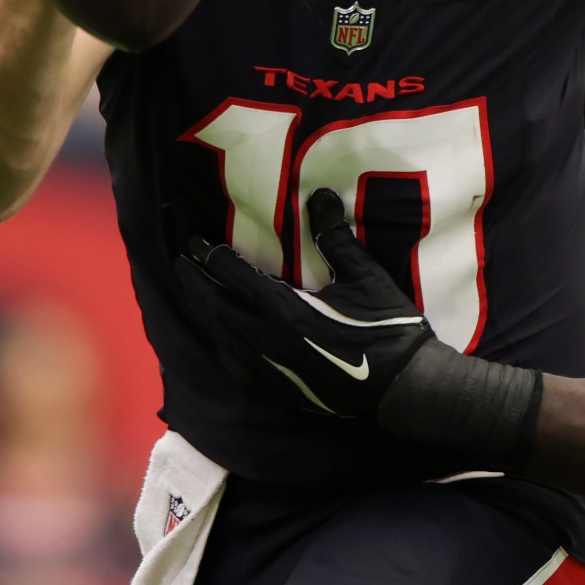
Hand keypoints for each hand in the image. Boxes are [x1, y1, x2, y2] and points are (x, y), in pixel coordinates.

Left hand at [174, 188, 434, 418]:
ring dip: (205, 312)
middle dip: (194, 282)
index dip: (209, 255)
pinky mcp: (276, 388)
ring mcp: (268, 368)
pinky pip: (234, 364)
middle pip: (213, 305)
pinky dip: (221, 344)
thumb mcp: (366, 277)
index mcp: (284, 309)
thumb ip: (336, 238)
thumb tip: (320, 196)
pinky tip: (223, 337)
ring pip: (220, 336)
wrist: (403, 387)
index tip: (194, 241)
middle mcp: (265, 339)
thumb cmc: (388, 328)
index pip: (232, 275)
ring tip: (198, 294)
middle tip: (181, 263)